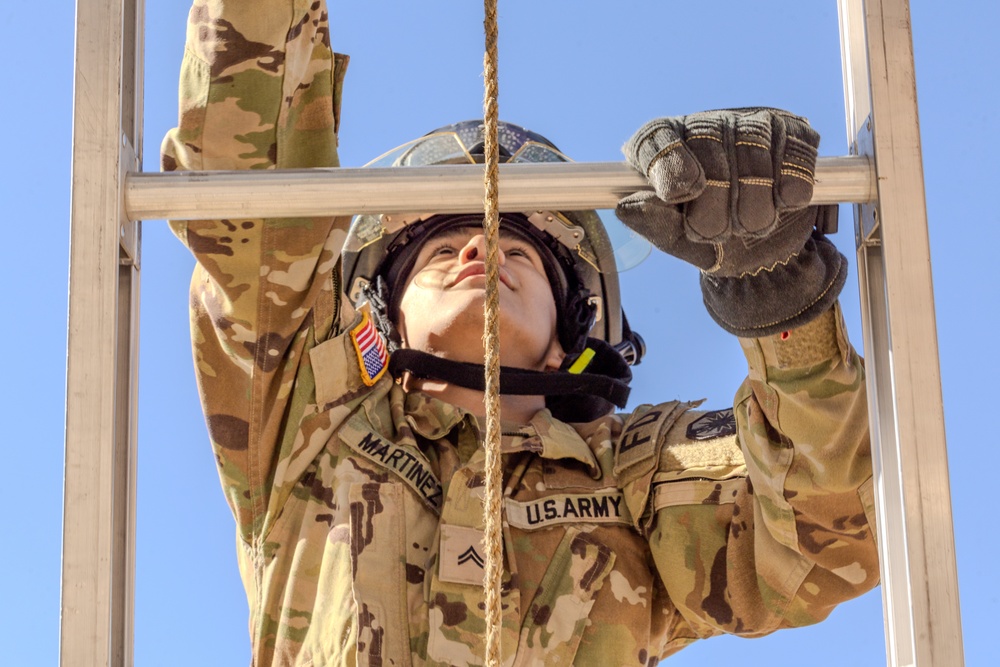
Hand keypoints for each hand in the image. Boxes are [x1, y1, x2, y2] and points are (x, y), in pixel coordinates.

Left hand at [616, 109, 845, 336]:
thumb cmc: (713, 241)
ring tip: (750, 227)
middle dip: (715, 200)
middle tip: (718, 232)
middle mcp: (705, 127)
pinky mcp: (791, 131)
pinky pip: (792, 152)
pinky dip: (790, 185)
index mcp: (666, 148)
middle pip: (706, 142)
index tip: (681, 194)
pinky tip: (784, 204)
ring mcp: (749, 124)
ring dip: (754, 203)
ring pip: (752, 149)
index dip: (669, 163)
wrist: (767, 254)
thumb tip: (626, 207)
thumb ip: (654, 223)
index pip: (657, 139)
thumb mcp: (681, 241)